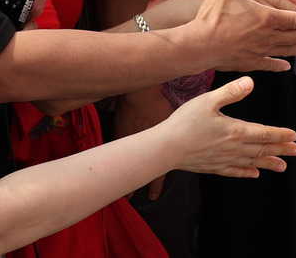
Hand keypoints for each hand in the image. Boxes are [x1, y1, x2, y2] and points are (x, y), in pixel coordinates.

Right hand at [115, 86, 173, 200]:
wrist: (139, 96)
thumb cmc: (157, 107)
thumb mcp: (171, 121)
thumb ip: (174, 134)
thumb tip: (184, 139)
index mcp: (158, 147)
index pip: (156, 172)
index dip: (154, 186)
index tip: (152, 196)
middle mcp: (142, 148)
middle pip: (137, 171)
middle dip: (131, 186)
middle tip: (128, 198)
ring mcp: (128, 142)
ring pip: (126, 163)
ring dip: (122, 174)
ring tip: (116, 186)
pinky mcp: (118, 133)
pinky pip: (117, 149)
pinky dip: (115, 158)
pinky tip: (111, 164)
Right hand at [165, 76, 295, 177]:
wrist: (166, 148)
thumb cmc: (184, 122)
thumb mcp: (208, 100)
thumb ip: (231, 91)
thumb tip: (250, 82)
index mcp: (234, 130)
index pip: (263, 133)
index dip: (280, 134)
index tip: (294, 135)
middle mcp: (232, 148)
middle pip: (261, 149)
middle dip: (280, 149)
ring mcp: (223, 159)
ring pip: (251, 162)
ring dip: (268, 163)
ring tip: (282, 166)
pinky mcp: (213, 167)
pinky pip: (234, 171)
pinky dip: (246, 172)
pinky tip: (254, 174)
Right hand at [192, 0, 295, 71]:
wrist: (200, 45)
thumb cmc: (213, 15)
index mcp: (265, 17)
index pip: (293, 19)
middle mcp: (266, 36)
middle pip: (294, 36)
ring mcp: (258, 51)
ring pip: (285, 50)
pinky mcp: (248, 62)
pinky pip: (267, 64)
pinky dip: (277, 65)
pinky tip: (285, 67)